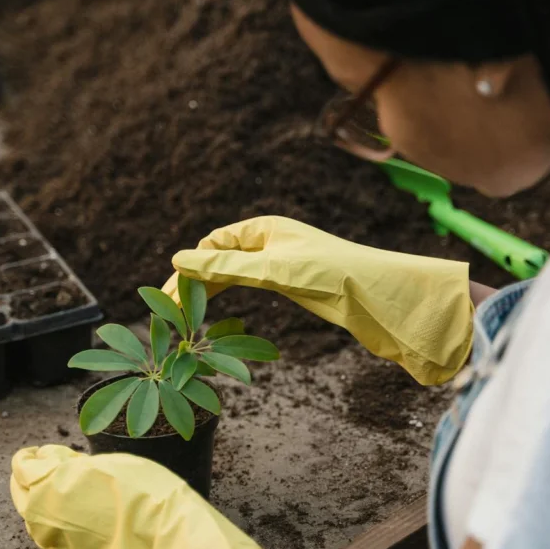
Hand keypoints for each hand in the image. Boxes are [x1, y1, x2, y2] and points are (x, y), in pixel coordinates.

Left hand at [10, 445, 272, 548]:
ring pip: (36, 522)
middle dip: (29, 480)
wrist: (164, 536)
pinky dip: (60, 527)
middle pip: (21, 495)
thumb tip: (63, 467)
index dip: (34, 456)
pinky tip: (77, 520)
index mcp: (49, 484)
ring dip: (42, 505)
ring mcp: (55, 543)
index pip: (24, 467)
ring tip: (62, 494)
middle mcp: (43, 516)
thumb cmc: (143, 491)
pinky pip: (56, 541)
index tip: (42, 452)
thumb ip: (77, 465)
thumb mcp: (108, 462)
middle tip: (43, 470)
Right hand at [162, 216, 473, 384]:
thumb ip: (225, 267)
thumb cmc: (332, 275)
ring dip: (209, 293)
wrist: (381, 298)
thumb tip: (177, 260)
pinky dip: (231, 299)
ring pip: (233, 276)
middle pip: (219, 260)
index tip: (169, 299)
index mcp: (265, 228)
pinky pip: (250, 288)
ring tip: (186, 320)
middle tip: (171, 315)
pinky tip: (218, 316)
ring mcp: (281, 264)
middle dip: (194, 283)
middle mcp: (270, 242)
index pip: (212, 244)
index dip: (189, 269)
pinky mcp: (293, 286)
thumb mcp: (273, 271)